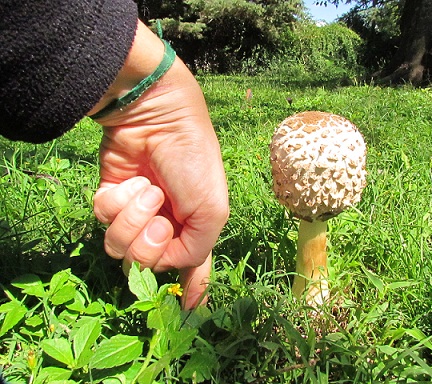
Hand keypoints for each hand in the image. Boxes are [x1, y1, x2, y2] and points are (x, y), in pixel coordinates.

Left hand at [90, 21, 228, 307]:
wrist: (158, 120)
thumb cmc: (193, 163)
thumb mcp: (213, 211)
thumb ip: (195, 251)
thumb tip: (165, 262)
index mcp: (194, 229)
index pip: (194, 267)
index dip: (192, 290)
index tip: (187, 312)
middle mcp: (165, 225)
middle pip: (146, 264)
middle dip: (149, 244)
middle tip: (159, 219)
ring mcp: (137, 213)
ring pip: (119, 247)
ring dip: (132, 219)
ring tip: (146, 191)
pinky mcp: (111, 198)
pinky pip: (103, 219)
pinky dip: (116, 201)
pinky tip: (129, 182)